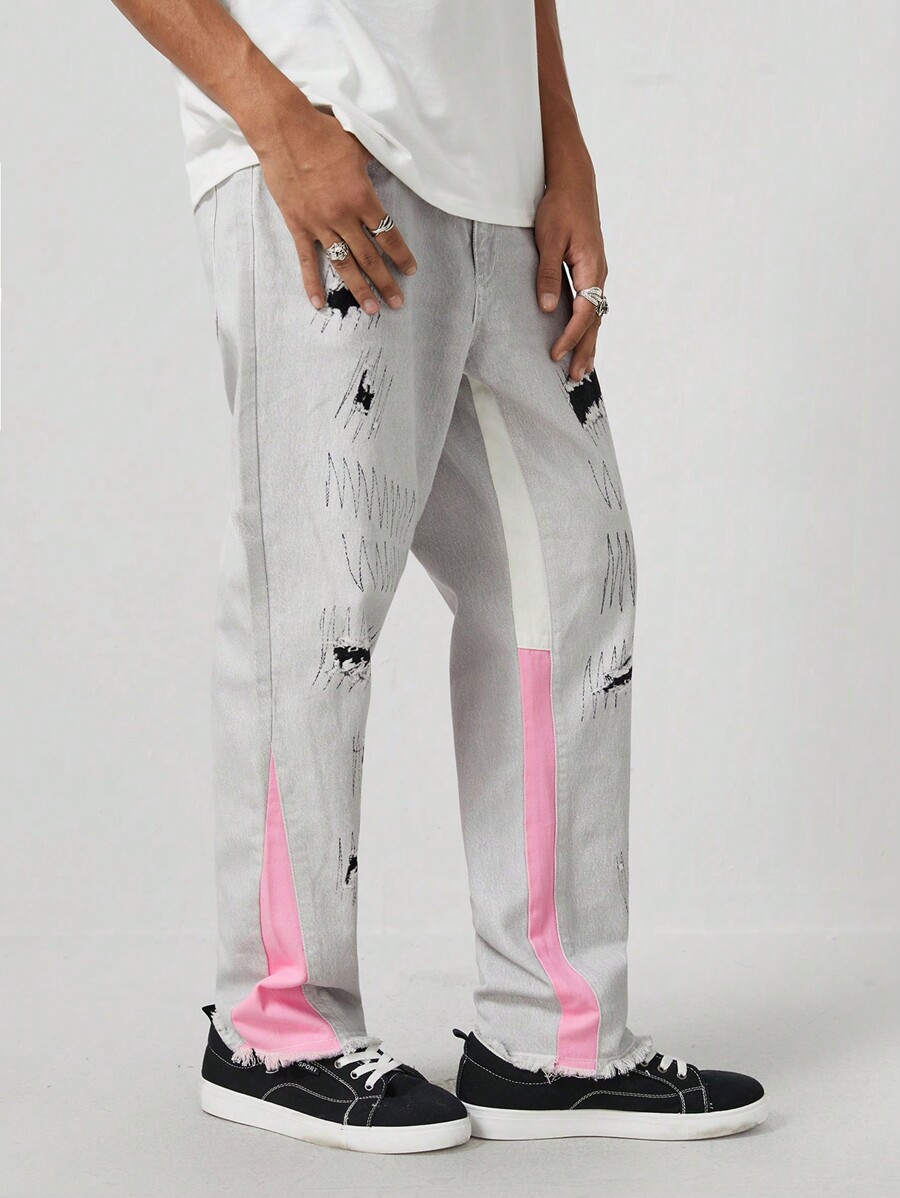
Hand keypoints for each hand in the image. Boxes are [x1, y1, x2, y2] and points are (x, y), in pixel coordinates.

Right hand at [245, 90, 416, 312]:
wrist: (283, 129)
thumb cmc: (322, 133)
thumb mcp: (358, 145)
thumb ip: (374, 163)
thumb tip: (388, 163)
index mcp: (362, 197)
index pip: (388, 234)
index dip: (401, 255)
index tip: (410, 271)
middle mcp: (344, 216)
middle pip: (370, 257)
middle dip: (386, 283)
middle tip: (397, 303)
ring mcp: (320, 224)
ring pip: (344, 264)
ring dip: (359, 289)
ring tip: (371, 310)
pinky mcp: (298, 226)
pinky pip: (307, 260)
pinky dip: (312, 283)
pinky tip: (319, 303)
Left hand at [534, 162, 607, 381]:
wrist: (575, 183)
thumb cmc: (560, 207)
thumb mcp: (548, 238)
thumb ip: (548, 274)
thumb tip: (547, 307)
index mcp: (591, 268)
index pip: (583, 313)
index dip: (569, 336)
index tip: (555, 354)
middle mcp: (599, 275)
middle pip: (595, 321)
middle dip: (585, 350)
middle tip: (576, 377)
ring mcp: (596, 274)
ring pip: (596, 316)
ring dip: (588, 342)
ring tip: (582, 368)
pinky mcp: (590, 271)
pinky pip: (592, 306)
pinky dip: (587, 327)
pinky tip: (582, 338)